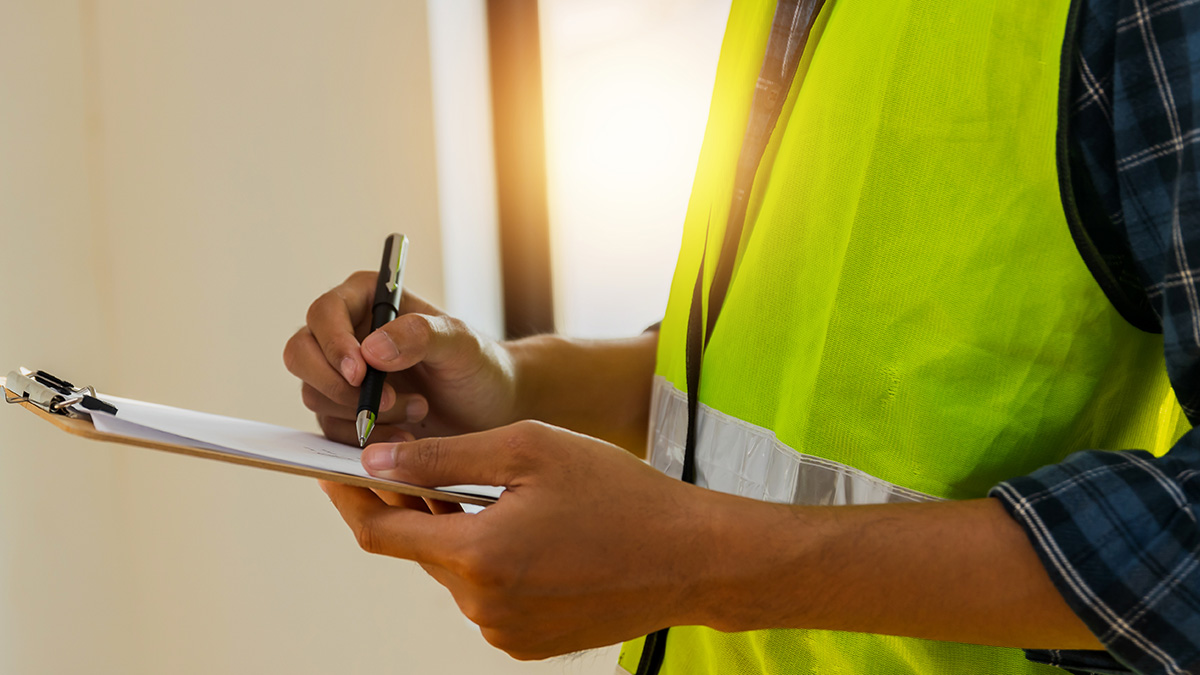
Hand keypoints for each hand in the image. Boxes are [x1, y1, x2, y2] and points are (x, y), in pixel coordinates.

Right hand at [283, 271, 517, 443]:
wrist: (488, 409)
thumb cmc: (478, 366)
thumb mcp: (461, 344)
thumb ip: (421, 335)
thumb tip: (371, 349)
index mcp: (367, 298)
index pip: (324, 313)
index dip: (334, 344)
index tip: (361, 373)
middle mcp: (346, 332)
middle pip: (301, 354)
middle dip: (337, 385)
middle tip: (385, 403)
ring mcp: (341, 373)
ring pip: (315, 395)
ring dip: (364, 412)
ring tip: (418, 409)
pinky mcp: (345, 411)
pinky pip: (331, 427)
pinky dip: (365, 437)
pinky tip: (406, 434)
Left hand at [319, 421, 716, 658]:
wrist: (690, 558)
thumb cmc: (618, 493)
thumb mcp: (528, 450)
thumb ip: (443, 456)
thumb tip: (375, 460)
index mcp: (478, 555)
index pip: (380, 531)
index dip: (349, 497)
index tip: (330, 469)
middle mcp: (481, 606)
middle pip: (420, 548)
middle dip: (417, 506)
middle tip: (436, 464)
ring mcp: (504, 633)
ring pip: (455, 571)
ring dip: (461, 533)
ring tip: (511, 499)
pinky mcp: (527, 645)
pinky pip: (486, 597)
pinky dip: (491, 562)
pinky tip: (534, 536)